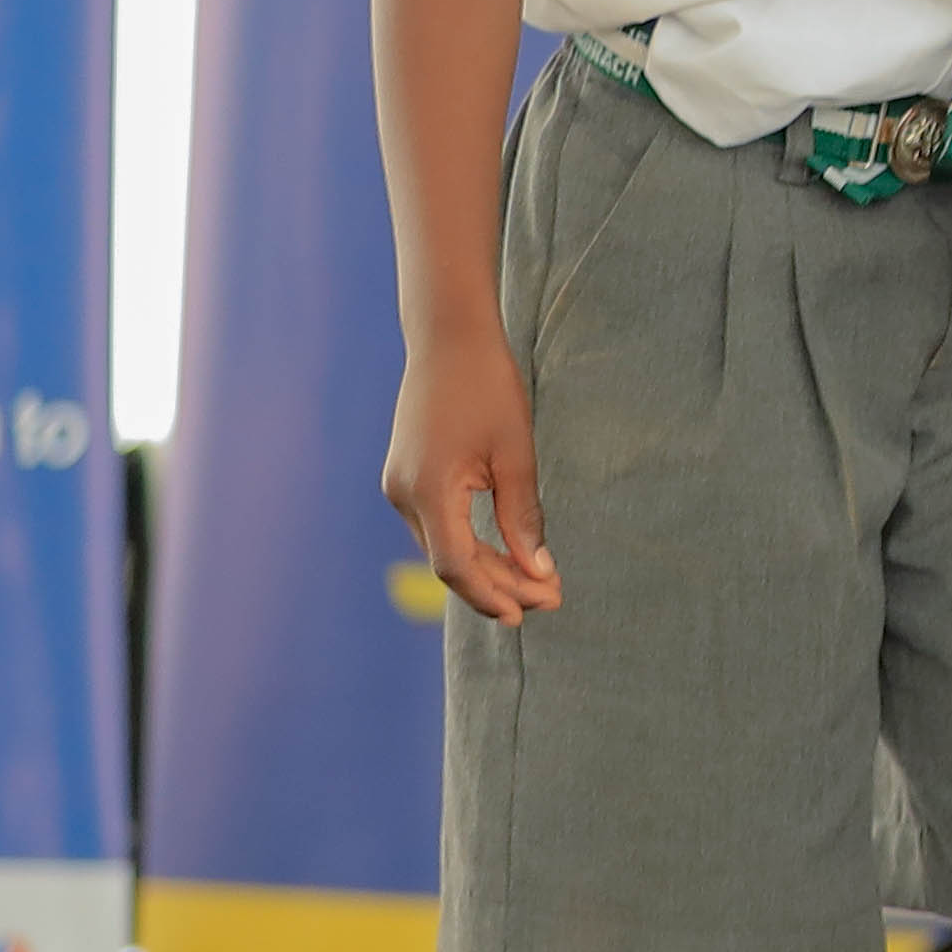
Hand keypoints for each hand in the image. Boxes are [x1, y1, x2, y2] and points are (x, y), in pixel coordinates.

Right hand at [380, 329, 554, 619]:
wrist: (448, 340)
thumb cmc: (488, 388)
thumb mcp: (515, 453)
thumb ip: (523, 515)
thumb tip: (539, 571)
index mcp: (428, 491)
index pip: (456, 566)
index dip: (493, 594)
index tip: (532, 612)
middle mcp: (403, 494)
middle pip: (450, 562)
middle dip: (500, 585)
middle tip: (551, 599)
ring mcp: (399, 487)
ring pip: (443, 546)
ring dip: (488, 567)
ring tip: (538, 583)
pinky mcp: (407, 478)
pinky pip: (438, 525)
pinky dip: (471, 543)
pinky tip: (507, 554)